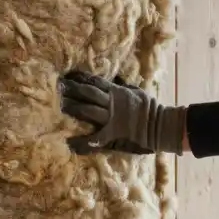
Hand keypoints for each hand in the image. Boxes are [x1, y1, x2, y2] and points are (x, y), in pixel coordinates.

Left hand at [59, 70, 186, 155]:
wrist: (159, 125)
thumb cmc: (149, 108)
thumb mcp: (136, 91)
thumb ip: (123, 86)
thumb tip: (116, 78)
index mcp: (117, 92)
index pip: (96, 82)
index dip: (81, 78)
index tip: (68, 75)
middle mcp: (112, 103)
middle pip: (89, 93)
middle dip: (73, 89)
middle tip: (58, 87)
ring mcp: (112, 118)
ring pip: (89, 110)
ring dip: (74, 108)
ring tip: (61, 106)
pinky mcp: (113, 134)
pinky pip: (96, 138)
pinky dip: (83, 142)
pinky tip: (71, 143)